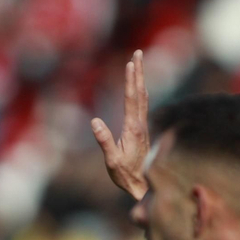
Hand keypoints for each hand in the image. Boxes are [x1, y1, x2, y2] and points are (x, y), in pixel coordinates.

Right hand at [90, 49, 151, 201]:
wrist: (145, 186)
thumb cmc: (126, 175)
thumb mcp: (111, 161)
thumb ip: (104, 141)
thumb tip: (95, 121)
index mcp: (133, 129)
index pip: (131, 99)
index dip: (131, 80)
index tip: (131, 62)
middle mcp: (141, 125)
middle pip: (140, 93)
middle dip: (139, 72)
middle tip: (139, 53)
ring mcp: (143, 128)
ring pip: (143, 98)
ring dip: (140, 80)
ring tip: (139, 64)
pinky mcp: (142, 132)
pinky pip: (143, 106)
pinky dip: (141, 93)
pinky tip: (141, 89)